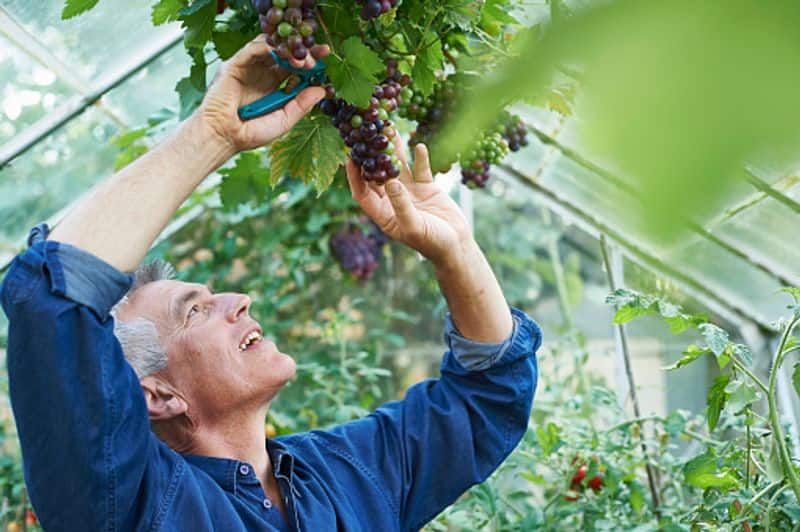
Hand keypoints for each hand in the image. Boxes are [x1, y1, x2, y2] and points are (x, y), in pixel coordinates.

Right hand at [197, 36, 328, 153]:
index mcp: (273, 86)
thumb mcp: (283, 121)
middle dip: (305, 52)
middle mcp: (262, 73)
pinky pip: (254, 49)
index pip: (295, 68)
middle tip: (323, 52)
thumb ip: (301, 106)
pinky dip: (271, 49)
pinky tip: (286, 56)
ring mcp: (248, 67)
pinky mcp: (234, 65)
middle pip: (286, 54)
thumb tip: (322, 90)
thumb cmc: (250, 134)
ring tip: (305, 61)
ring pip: (272, 48)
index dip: (311, 64)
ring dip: (291, 51)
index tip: (327, 62)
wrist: (223, 137)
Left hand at [346, 142, 473, 267]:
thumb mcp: (414, 226)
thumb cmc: (432, 243)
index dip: (354, 177)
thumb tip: (389, 182)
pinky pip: (420, 169)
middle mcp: (392, 200)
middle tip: (366, 135)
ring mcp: (409, 192)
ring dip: (393, 151)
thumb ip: (401, 205)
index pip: (362, 193)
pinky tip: (419, 145)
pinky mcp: (426, 187)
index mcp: (383, 214)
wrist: (457, 245)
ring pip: (398, 167)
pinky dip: (419, 158)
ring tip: (389, 129)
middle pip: (377, 175)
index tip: (351, 158)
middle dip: (372, 156)